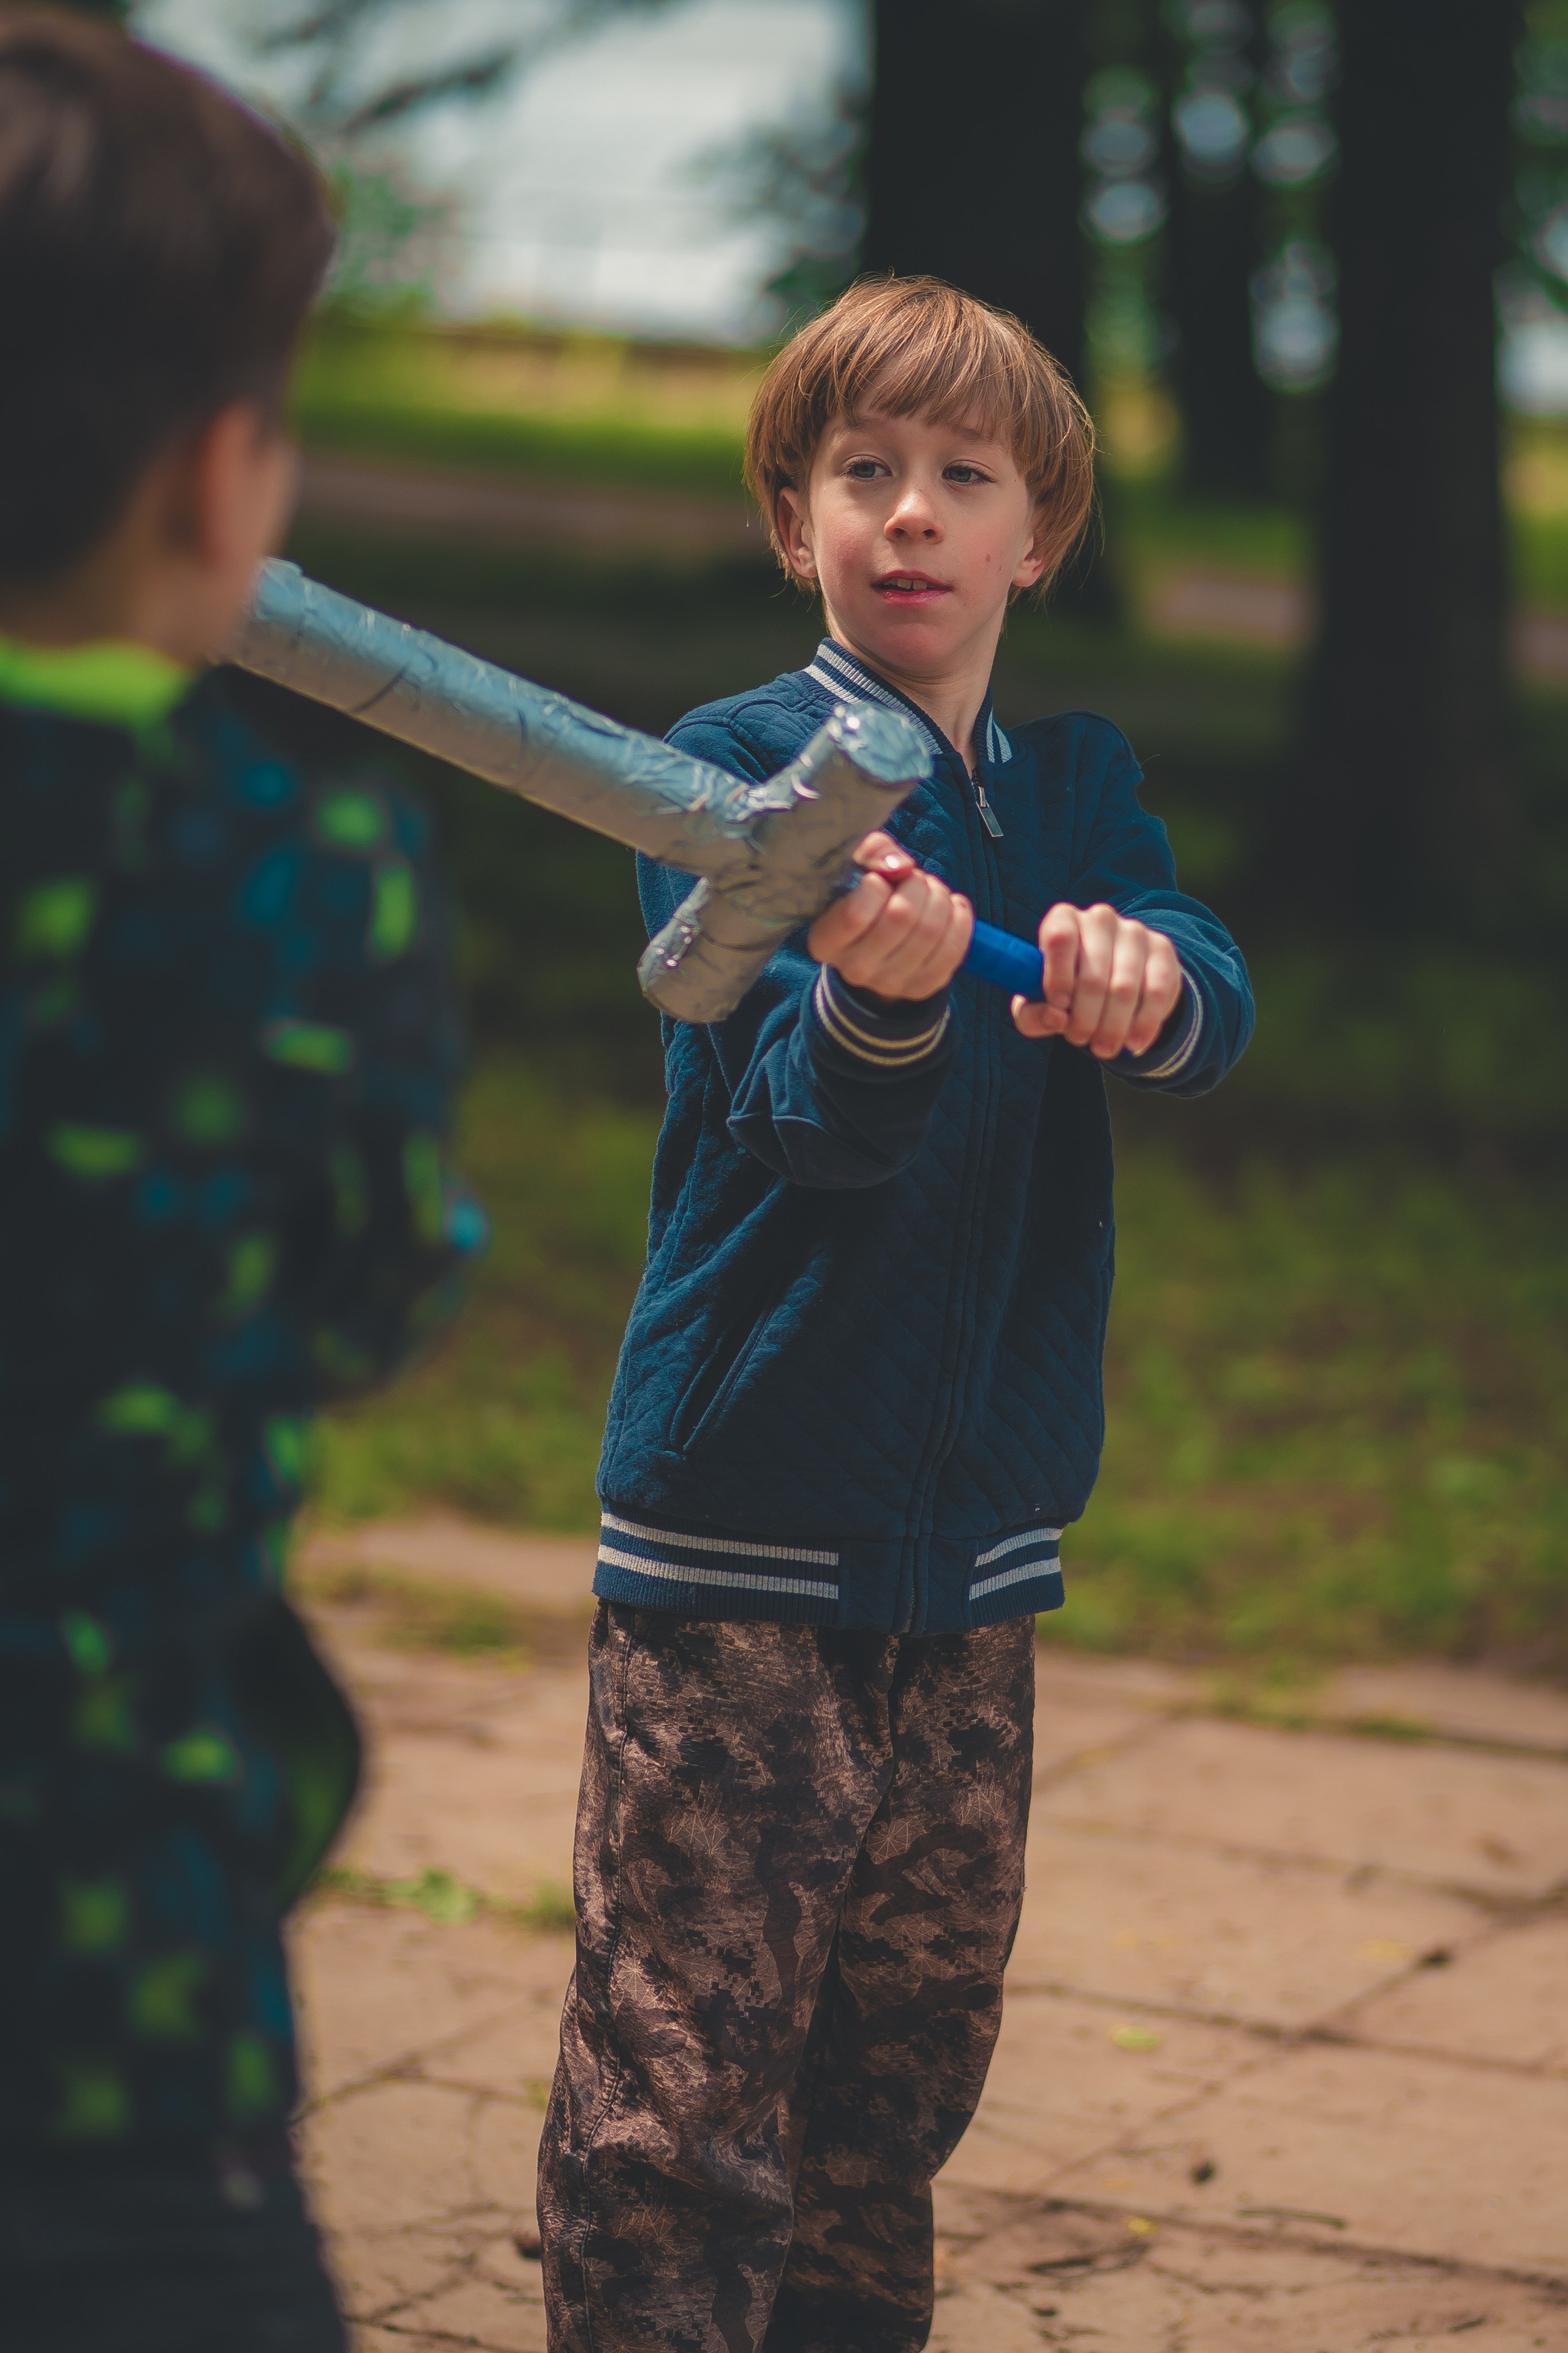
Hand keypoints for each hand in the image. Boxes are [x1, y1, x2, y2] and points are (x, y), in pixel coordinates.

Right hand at [807, 832, 972, 1002]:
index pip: (856, 913)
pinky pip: (954, 949)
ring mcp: (890, 983)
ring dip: (940, 897)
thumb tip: (902, 867)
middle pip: (901, 916)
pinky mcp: (922, 987)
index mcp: (826, 940)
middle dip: (916, 884)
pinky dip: (960, 918)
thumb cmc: (862, 893)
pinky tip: (952, 906)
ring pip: (931, 930)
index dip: (876, 884)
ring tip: (932, 890)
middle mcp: (854, 969)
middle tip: (914, 879)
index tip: (879, 878)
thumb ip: (874, 852)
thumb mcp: (856, 864)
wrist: (875, 942)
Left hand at [1012, 902, 1181, 1058]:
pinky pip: (1156, 992)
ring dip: (1112, 1027)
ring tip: (1103, 1048)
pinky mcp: (1162, 950)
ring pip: (1124, 987)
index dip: (1058, 978)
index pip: (1060, 939)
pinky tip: (1133, 1043)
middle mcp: (1099, 919)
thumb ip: (1033, 1014)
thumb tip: (1056, 1017)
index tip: (1059, 1008)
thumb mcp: (1039, 1004)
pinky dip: (1144, 1024)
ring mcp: (1134, 931)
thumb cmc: (1066, 991)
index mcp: (1063, 919)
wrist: (1112, 981)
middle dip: (1084, 1018)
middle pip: (1093, 974)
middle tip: (1079, 1040)